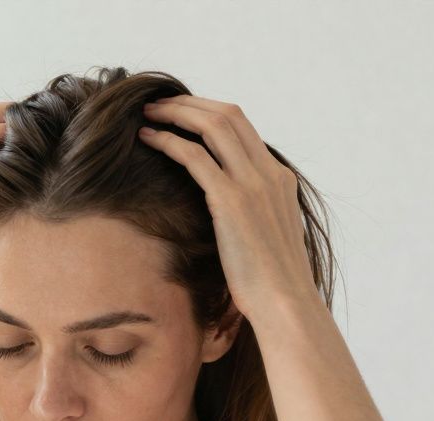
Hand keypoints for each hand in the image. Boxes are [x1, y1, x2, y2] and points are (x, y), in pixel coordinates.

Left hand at [138, 95, 321, 318]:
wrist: (284, 303)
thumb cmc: (270, 282)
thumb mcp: (266, 236)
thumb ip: (251, 213)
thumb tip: (225, 213)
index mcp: (279, 178)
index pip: (243, 127)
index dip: (208, 112)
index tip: (181, 113)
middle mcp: (269, 173)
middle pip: (228, 116)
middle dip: (190, 104)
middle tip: (159, 104)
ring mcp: (253, 184)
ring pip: (212, 126)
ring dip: (177, 113)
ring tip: (148, 113)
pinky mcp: (231, 201)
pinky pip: (195, 156)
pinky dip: (169, 141)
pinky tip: (149, 139)